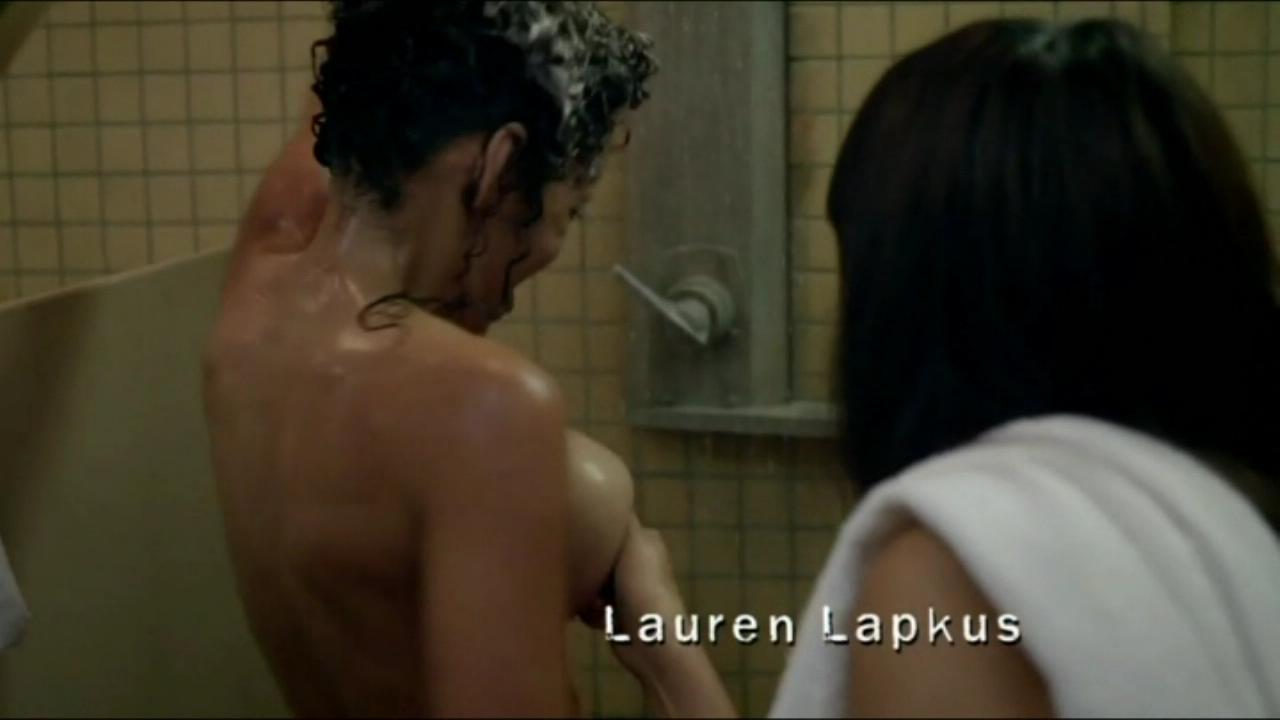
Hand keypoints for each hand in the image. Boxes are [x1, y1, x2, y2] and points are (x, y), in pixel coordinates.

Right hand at [581, 517, 687, 680]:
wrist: (651, 639)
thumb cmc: (644, 585)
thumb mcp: (634, 542)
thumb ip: (623, 519)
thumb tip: (611, 493)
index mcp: (646, 543)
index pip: (615, 526)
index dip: (596, 528)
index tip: (575, 529)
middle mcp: (637, 564)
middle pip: (600, 554)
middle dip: (587, 562)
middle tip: (572, 563)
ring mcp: (627, 591)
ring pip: (592, 581)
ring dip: (585, 589)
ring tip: (583, 593)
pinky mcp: (616, 615)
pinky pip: (590, 606)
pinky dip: (588, 611)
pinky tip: (591, 614)